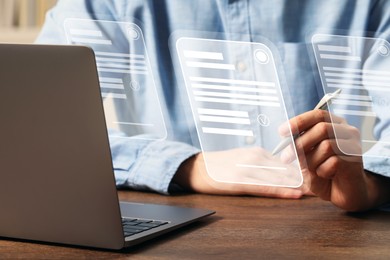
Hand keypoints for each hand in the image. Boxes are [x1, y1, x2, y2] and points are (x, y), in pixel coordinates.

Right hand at [174, 147, 309, 198]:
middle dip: (306, 174)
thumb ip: (261, 162)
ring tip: (317, 189)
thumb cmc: (220, 165)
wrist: (198, 168)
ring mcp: (249, 169)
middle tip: (325, 179)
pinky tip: (295, 194)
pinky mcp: (241, 181)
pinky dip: (283, 190)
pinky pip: (266, 187)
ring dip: (299, 184)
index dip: (303, 166)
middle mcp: (256, 158)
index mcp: (257, 152)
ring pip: (280, 177)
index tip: (319, 169)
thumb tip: (280, 168)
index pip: (286, 159)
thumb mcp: (242, 158)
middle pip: (287, 167)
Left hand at [279, 109, 389, 210]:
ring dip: (312, 161)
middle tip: (286, 157)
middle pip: (322, 128)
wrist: (344, 194)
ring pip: (327, 146)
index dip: (299, 122)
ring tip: (313, 170)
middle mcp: (347, 131)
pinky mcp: (356, 161)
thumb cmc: (324, 172)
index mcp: (335, 125)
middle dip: (301, 143)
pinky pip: (333, 162)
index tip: (282, 132)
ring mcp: (353, 145)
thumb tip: (287, 141)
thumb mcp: (307, 158)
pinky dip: (323, 171)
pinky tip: (326, 175)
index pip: (318, 115)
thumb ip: (300, 147)